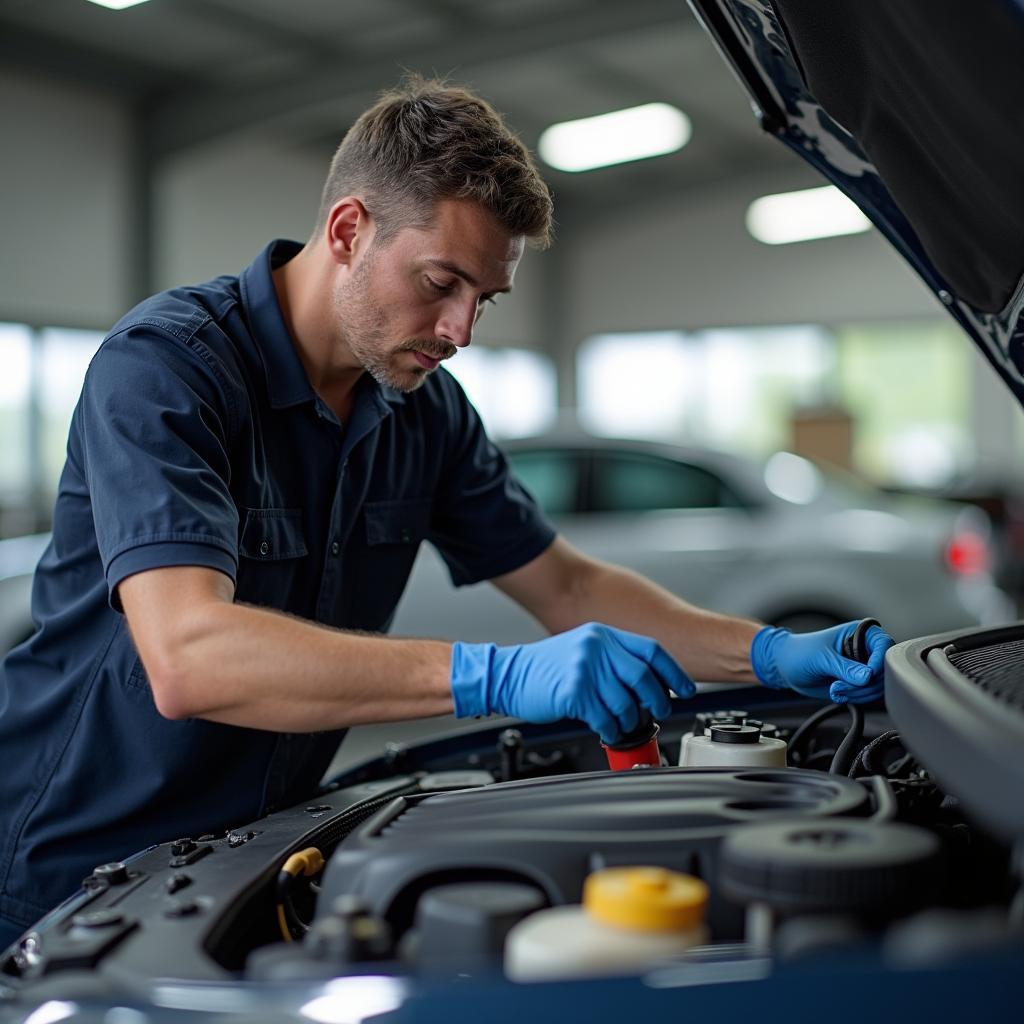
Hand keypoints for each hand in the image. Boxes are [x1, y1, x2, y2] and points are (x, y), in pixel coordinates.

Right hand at [450, 622, 693, 743]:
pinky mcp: (574, 692)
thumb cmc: (545, 669)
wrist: (508, 675)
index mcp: (603, 635)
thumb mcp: (583, 651)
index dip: (673, 672)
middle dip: (657, 700)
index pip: (651, 650)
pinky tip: (605, 728)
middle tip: (658, 711)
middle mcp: (597, 647)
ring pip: (625, 702)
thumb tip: (649, 683)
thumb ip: (613, 660)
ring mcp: (585, 668)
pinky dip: (610, 729)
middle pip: (643, 678)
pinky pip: (604, 718)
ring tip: (623, 724)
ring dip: (629, 720)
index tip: (684, 689)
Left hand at [750, 619, 892, 703]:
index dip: (879, 662)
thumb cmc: (799, 652)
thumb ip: (845, 668)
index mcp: (858, 633)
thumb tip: (867, 676)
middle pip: (883, 670)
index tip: (868, 676)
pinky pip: (867, 695)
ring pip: (877, 686)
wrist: (785, 666)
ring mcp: (862, 667)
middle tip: (840, 685)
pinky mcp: (857, 683)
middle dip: (863, 684)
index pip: (884, 645)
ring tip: (835, 689)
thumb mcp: (821, 658)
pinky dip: (855, 698)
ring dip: (858, 693)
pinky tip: (837, 693)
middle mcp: (864, 650)